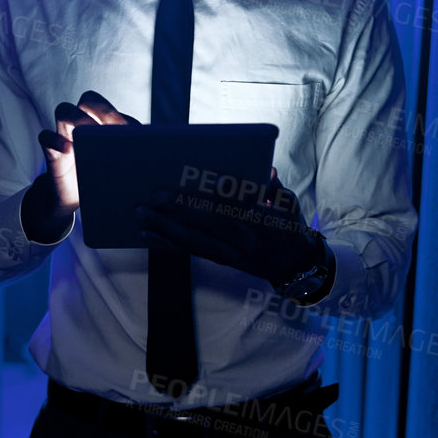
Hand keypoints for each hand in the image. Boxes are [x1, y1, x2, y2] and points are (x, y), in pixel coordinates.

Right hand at [23, 90, 138, 240]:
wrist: (75, 200)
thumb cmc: (104, 183)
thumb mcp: (122, 171)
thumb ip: (133, 158)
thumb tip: (155, 159)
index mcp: (104, 125)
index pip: (111, 107)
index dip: (117, 114)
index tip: (126, 130)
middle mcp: (85, 124)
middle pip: (89, 100)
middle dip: (100, 108)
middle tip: (111, 128)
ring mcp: (66, 135)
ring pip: (65, 111)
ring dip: (77, 119)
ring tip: (88, 137)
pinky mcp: (52, 151)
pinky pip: (46, 137)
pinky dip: (54, 141)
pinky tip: (66, 150)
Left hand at [135, 168, 326, 286]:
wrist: (295, 266)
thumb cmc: (290, 227)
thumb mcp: (290, 205)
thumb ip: (275, 188)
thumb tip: (266, 171)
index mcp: (263, 224)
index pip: (239, 207)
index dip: (221, 194)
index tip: (205, 178)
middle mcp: (245, 242)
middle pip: (208, 225)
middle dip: (180, 210)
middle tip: (155, 196)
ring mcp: (232, 256)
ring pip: (194, 242)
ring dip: (165, 229)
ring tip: (141, 216)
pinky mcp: (223, 262)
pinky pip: (191, 253)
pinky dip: (167, 244)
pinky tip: (148, 235)